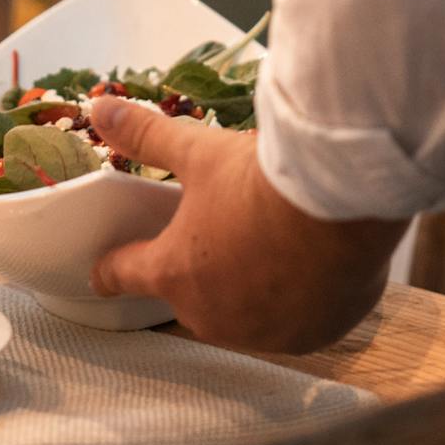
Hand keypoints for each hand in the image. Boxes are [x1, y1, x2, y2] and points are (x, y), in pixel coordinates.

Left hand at [88, 97, 407, 353]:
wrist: (345, 204)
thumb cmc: (264, 181)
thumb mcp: (199, 152)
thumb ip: (148, 137)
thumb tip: (100, 110)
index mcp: (174, 272)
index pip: (125, 275)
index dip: (112, 271)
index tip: (102, 274)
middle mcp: (213, 314)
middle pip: (191, 297)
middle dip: (200, 273)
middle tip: (220, 239)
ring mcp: (265, 332)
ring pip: (245, 316)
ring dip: (249, 293)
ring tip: (269, 253)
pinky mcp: (312, 334)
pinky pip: (296, 323)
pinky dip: (298, 303)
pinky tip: (310, 271)